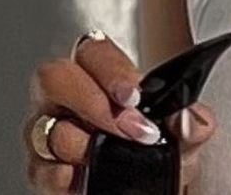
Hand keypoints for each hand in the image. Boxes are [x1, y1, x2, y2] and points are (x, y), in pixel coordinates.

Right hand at [22, 31, 216, 192]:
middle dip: (93, 102)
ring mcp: (46, 131)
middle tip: (127, 128)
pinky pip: (39, 168)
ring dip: (81, 143)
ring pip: (46, 126)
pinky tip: (80, 177)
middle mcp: (64, 95)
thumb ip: (191, 123)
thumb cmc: (152, 147)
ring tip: (110, 157)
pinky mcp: (40, 169)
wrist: (143, 187)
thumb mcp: (178, 136)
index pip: (93, 50)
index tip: (134, 95)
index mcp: (95, 72)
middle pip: (55, 78)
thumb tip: (190, 119)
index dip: (111, 70)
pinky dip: (59, 175)